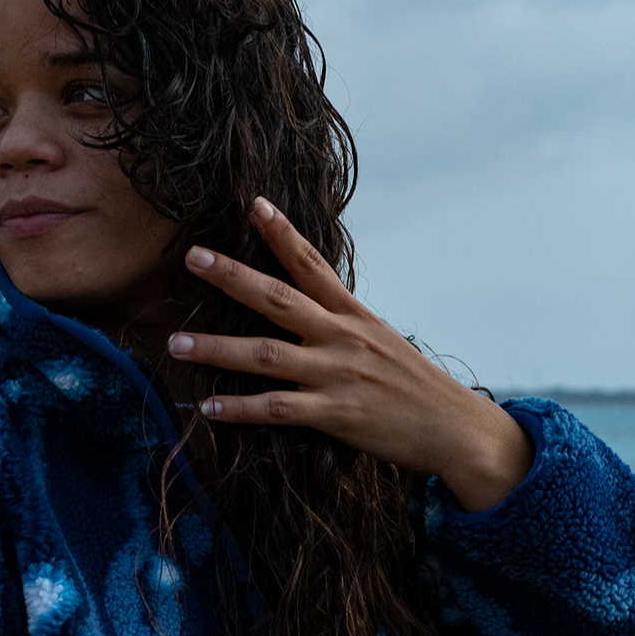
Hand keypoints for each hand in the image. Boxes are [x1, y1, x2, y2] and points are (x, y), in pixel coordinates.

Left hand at [167, 197, 534, 512]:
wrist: (459, 431)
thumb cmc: (414, 386)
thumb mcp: (380, 340)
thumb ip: (340, 321)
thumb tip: (304, 303)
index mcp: (353, 315)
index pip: (313, 264)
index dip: (282, 234)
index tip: (254, 204)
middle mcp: (343, 337)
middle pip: (279, 300)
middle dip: (232, 277)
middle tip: (192, 257)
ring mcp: (339, 375)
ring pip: (267, 355)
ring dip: (217, 349)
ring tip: (175, 344)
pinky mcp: (338, 415)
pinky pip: (278, 410)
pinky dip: (241, 410)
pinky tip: (208, 409)